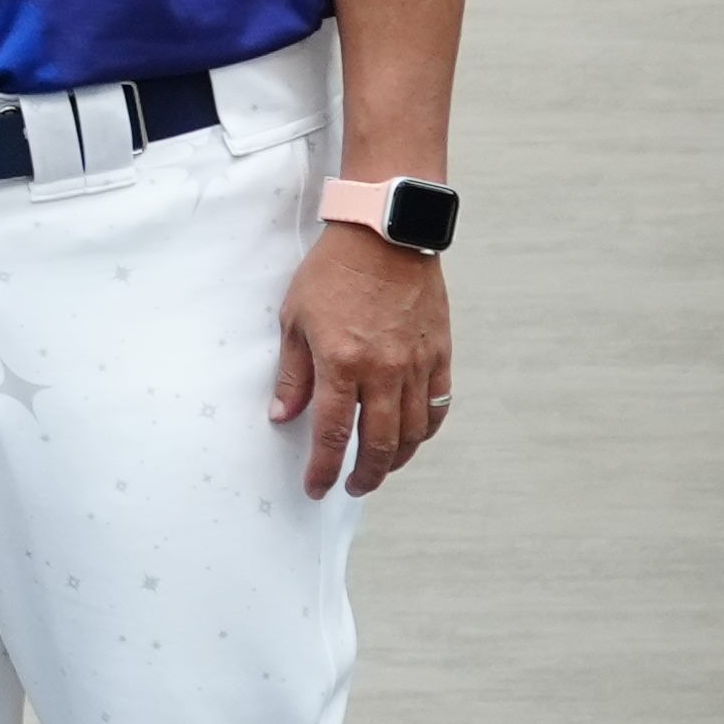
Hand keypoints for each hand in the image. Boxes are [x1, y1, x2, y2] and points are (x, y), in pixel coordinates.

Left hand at [273, 221, 452, 497]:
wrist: (385, 235)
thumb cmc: (333, 272)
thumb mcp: (295, 319)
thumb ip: (293, 373)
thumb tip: (283, 414)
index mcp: (341, 364)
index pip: (331, 435)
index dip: (322, 469)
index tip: (316, 488)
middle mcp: (383, 371)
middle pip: (377, 444)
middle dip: (364, 476)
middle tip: (353, 488)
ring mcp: (416, 364)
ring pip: (412, 432)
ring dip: (395, 459)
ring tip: (380, 469)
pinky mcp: (440, 353)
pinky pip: (438, 405)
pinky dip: (426, 429)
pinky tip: (412, 437)